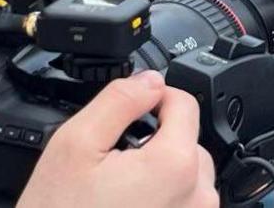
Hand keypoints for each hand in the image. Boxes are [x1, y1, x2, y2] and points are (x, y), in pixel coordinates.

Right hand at [17, 71, 216, 207]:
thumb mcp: (75, 144)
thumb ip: (119, 101)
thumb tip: (149, 79)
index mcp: (175, 166)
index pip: (184, 103)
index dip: (152, 97)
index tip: (130, 109)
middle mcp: (197, 198)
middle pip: (187, 141)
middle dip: (155, 140)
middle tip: (111, 161)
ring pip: (187, 176)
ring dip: (159, 172)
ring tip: (115, 191)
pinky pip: (182, 206)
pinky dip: (161, 201)